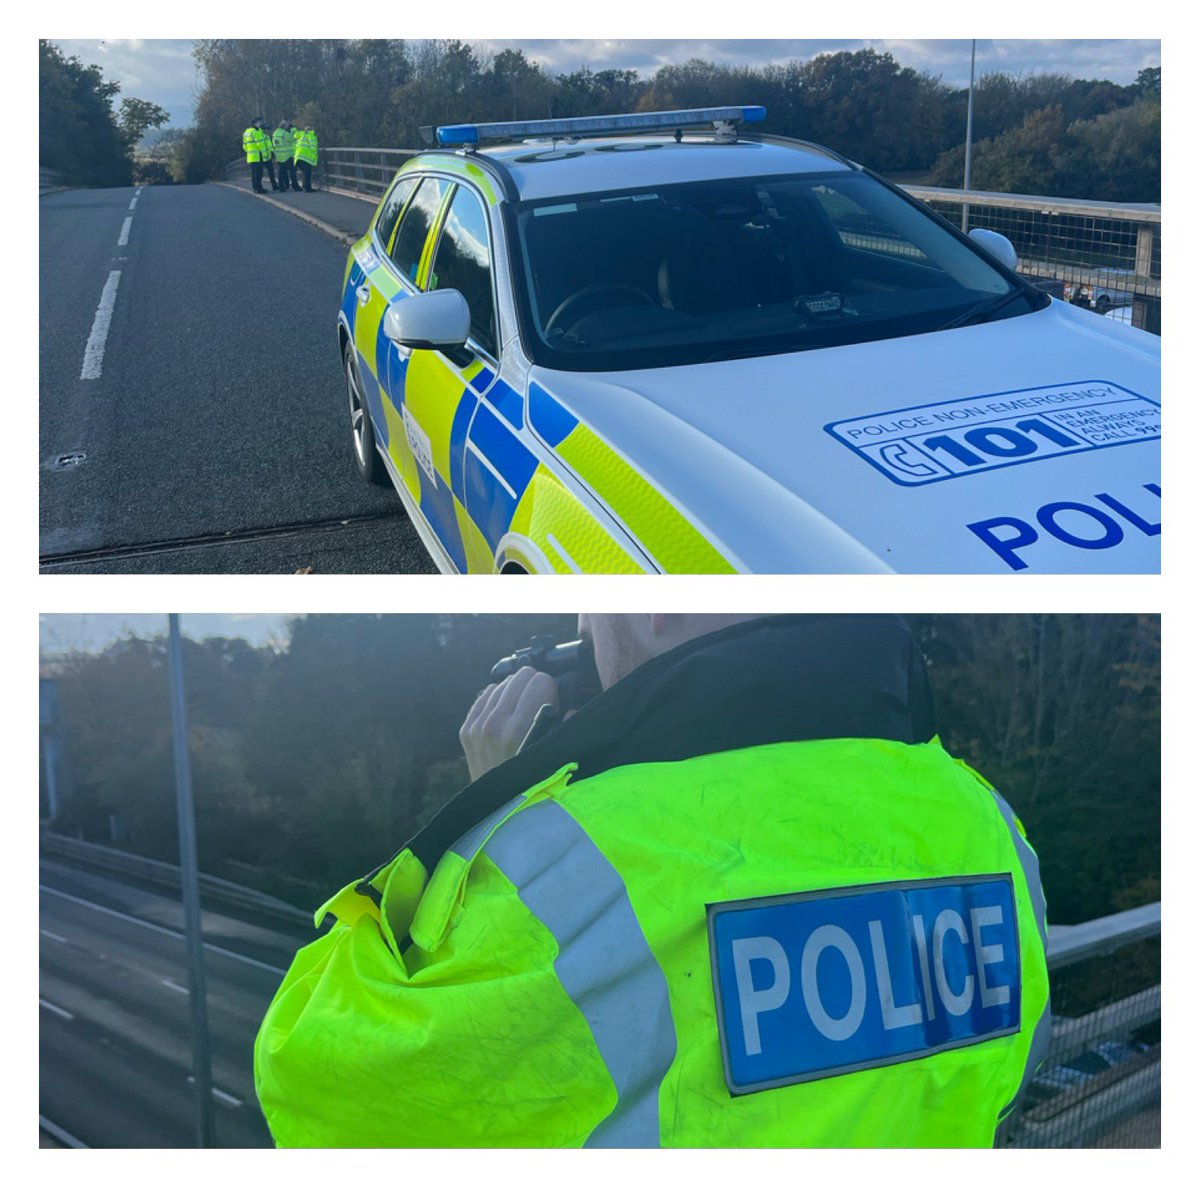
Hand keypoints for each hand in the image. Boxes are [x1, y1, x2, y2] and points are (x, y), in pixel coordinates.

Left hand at [459, 666, 558, 782]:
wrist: (497, 809)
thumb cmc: (532, 783)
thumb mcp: (557, 758)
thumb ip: (567, 728)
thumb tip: (569, 706)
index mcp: (518, 729)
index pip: (540, 681)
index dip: (551, 690)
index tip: (553, 703)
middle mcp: (495, 723)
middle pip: (520, 676)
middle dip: (533, 687)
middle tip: (539, 704)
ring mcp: (477, 726)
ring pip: (502, 683)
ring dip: (515, 693)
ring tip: (522, 711)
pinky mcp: (467, 729)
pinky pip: (486, 695)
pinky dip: (497, 700)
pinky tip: (505, 714)